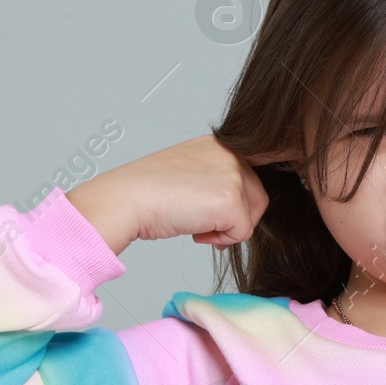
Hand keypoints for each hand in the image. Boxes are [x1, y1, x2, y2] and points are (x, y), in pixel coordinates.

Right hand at [67, 135, 279, 255]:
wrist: (128, 198)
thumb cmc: (148, 190)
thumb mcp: (189, 173)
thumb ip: (215, 180)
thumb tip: (236, 207)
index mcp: (219, 144)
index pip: (248, 177)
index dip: (233, 202)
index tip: (207, 209)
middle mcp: (230, 154)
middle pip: (257, 198)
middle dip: (234, 218)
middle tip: (203, 224)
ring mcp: (233, 175)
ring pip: (250, 217)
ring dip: (225, 229)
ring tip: (195, 223)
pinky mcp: (230, 200)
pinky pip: (241, 233)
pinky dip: (219, 240)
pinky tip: (194, 229)